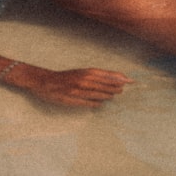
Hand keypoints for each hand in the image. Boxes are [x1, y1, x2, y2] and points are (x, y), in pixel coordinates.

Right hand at [17, 66, 133, 107]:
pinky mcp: (72, 99)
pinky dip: (95, 103)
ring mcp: (78, 90)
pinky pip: (86, 102)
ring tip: (115, 95)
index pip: (107, 74)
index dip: (119, 77)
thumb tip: (113, 78)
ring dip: (108, 95)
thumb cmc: (65, 76)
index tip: (129, 80)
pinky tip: (100, 104)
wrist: (45, 81)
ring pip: (97, 94)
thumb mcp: (80, 72)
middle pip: (104, 84)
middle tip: (123, 89)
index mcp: (86, 72)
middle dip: (116, 87)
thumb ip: (95, 75)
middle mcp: (83, 80)